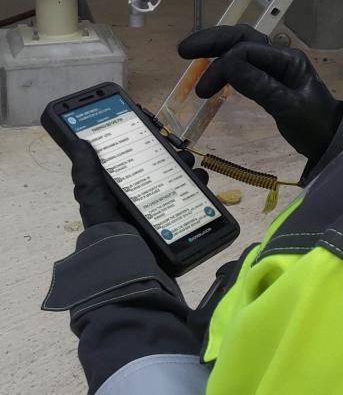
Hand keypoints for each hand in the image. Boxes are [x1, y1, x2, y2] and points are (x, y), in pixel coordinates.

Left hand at [65, 121, 208, 228]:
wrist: (131, 269)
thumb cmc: (110, 230)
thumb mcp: (94, 199)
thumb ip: (87, 172)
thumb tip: (79, 142)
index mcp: (123, 194)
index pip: (138, 163)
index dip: (148, 147)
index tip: (157, 135)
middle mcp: (144, 201)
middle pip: (163, 170)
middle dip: (174, 157)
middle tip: (179, 154)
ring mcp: (164, 212)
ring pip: (182, 183)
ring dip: (189, 170)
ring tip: (192, 168)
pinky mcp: (180, 224)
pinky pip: (195, 202)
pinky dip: (201, 191)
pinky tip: (202, 184)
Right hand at [178, 25, 342, 163]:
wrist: (332, 140)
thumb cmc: (314, 125)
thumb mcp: (287, 108)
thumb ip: (260, 86)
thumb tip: (227, 65)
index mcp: (287, 59)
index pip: (247, 50)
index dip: (222, 65)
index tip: (202, 91)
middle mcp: (280, 55)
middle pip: (242, 38)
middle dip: (212, 40)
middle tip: (183, 50)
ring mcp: (275, 65)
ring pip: (242, 46)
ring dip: (217, 49)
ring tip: (190, 56)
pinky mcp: (271, 77)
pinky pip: (245, 62)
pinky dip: (225, 63)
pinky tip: (212, 71)